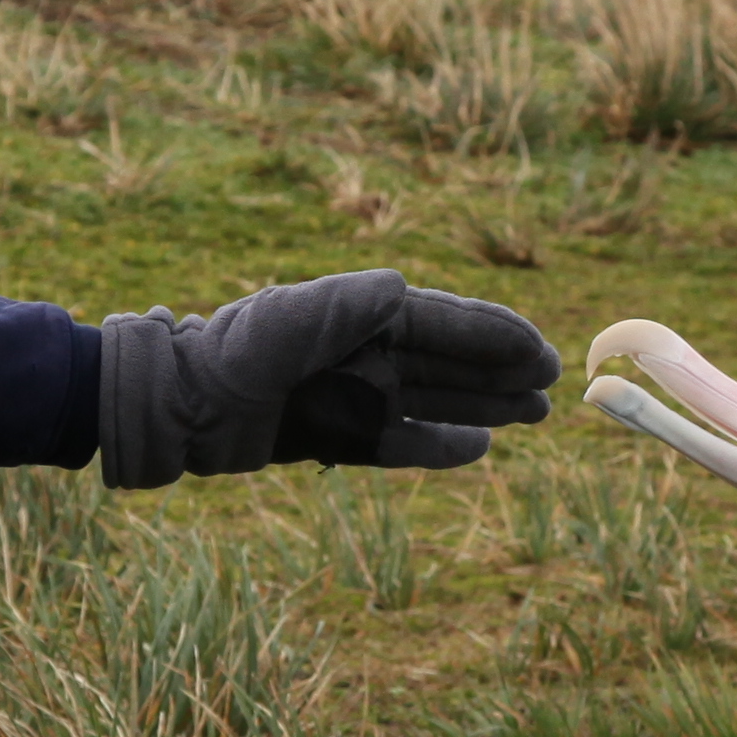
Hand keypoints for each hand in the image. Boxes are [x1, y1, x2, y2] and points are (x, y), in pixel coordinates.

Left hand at [95, 270, 559, 485]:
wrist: (184, 407)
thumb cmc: (234, 354)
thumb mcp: (288, 320)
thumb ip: (345, 305)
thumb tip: (399, 287)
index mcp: (358, 315)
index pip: (441, 322)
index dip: (493, 335)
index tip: (538, 349)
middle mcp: (361, 352)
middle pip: (446, 361)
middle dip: (499, 370)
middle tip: (552, 384)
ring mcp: (350, 394)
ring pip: (433, 400)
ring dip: (482, 406)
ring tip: (533, 414)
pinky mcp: (334, 436)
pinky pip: (399, 442)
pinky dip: (437, 444)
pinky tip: (477, 448)